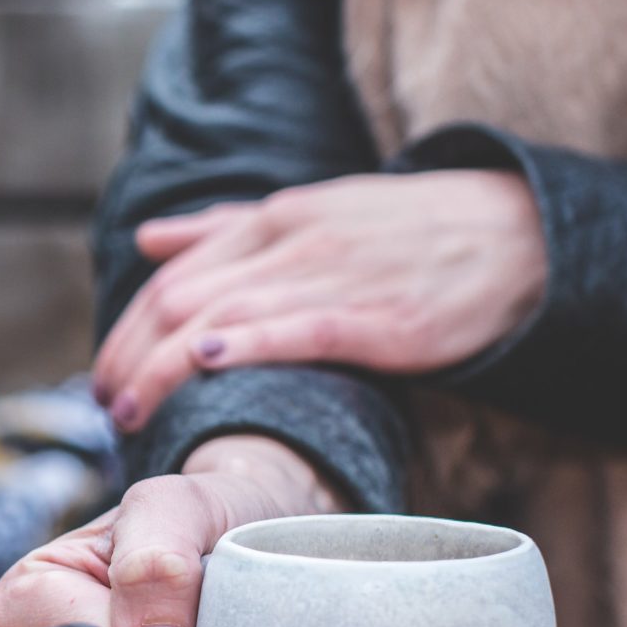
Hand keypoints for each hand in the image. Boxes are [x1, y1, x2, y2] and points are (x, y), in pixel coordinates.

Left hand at [93, 171, 547, 429]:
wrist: (521, 235)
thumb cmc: (410, 231)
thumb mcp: (313, 212)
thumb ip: (225, 229)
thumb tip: (147, 240)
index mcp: (273, 219)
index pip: (171, 276)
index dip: (126, 330)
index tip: (104, 378)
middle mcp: (292, 241)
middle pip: (178, 299)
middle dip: (129, 357)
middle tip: (105, 407)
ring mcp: (334, 276)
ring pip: (220, 316)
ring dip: (162, 368)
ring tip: (131, 415)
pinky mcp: (379, 316)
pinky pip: (296, 328)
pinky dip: (243, 343)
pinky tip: (203, 364)